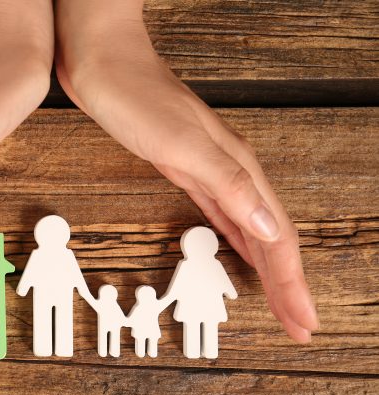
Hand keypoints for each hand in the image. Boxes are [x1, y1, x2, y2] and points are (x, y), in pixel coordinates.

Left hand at [55, 0, 318, 342]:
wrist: (100, 61)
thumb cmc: (135, 95)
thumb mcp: (180, 143)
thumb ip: (228, 184)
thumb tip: (270, 229)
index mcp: (237, 169)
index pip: (277, 238)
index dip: (292, 284)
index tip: (303, 322)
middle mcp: (230, 172)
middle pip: (270, 239)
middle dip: (287, 284)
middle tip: (299, 324)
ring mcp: (209, 171)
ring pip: (250, 230)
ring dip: (267, 267)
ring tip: (279, 299)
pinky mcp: (184, 170)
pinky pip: (222, 217)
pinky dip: (237, 243)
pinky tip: (239, 251)